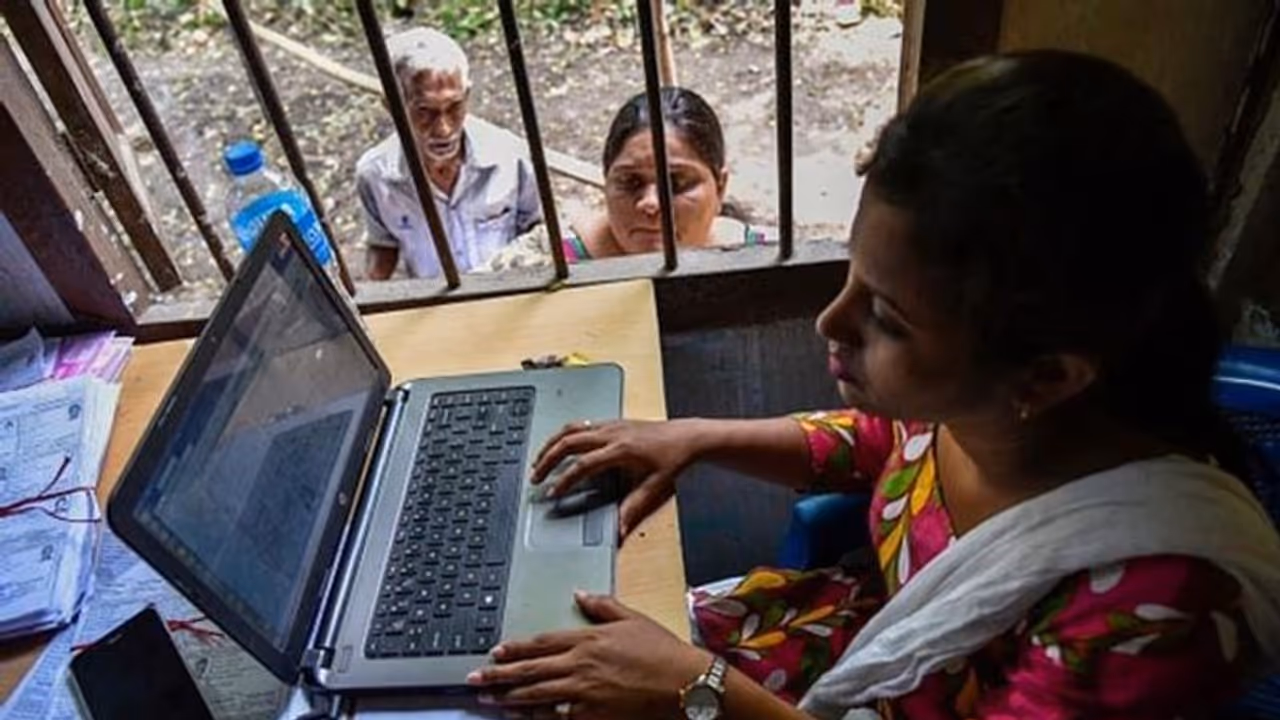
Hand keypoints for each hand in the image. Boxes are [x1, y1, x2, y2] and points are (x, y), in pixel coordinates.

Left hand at [468, 592, 710, 719]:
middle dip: (498, 675)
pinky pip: (557, 716)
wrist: (683, 682)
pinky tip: (521, 716)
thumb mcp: (632, 618)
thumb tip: (580, 592)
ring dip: (509, 697)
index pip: (541, 642)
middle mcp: (580, 665)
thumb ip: (602, 605)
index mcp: (588, 639)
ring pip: (537, 695)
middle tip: (474, 679)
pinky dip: (536, 716)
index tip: (494, 651)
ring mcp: (584, 693)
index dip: (515, 647)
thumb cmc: (661, 651)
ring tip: (489, 699)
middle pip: (530, 670)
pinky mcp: (593, 716)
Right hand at [531, 420, 702, 537]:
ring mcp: (610, 425)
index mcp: (620, 450)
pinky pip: (580, 424)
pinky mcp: (612, 422)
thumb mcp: (654, 488)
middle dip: (547, 459)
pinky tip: (559, 445)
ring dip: (552, 444)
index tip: (552, 494)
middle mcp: (611, 434)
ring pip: (571, 429)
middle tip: (534, 477)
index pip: (583, 465)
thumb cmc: (672, 460)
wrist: (687, 437)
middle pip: (568, 442)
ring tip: (539, 460)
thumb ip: (633, 510)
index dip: (564, 481)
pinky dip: (564, 435)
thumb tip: (617, 532)